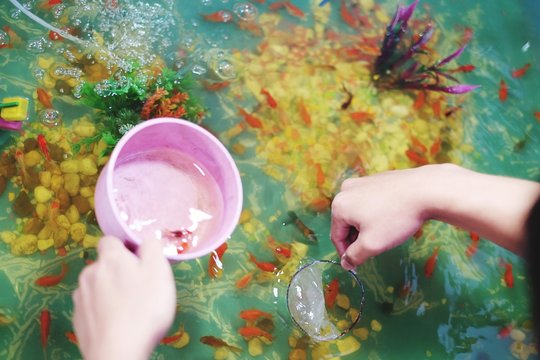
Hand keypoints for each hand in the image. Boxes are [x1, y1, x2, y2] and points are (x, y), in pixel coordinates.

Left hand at [73, 236, 175, 359]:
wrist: (118, 352)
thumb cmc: (144, 308)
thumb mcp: (159, 271)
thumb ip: (153, 248)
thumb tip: (147, 241)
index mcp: (110, 258)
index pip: (111, 240)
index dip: (125, 248)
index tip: (139, 261)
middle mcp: (90, 273)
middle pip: (104, 264)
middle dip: (119, 271)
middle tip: (140, 288)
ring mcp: (80, 297)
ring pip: (97, 285)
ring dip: (109, 290)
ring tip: (129, 308)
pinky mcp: (77, 319)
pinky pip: (92, 306)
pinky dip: (102, 310)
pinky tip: (117, 322)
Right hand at [331, 167, 428, 269]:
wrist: (426, 190)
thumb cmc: (396, 217)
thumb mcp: (372, 244)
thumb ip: (355, 256)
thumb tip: (345, 263)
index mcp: (340, 206)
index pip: (336, 236)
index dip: (346, 254)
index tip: (356, 265)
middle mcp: (346, 190)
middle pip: (347, 223)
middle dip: (358, 238)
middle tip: (376, 248)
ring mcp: (362, 182)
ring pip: (359, 212)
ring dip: (368, 226)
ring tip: (387, 232)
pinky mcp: (377, 179)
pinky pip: (370, 201)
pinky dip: (377, 212)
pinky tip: (393, 218)